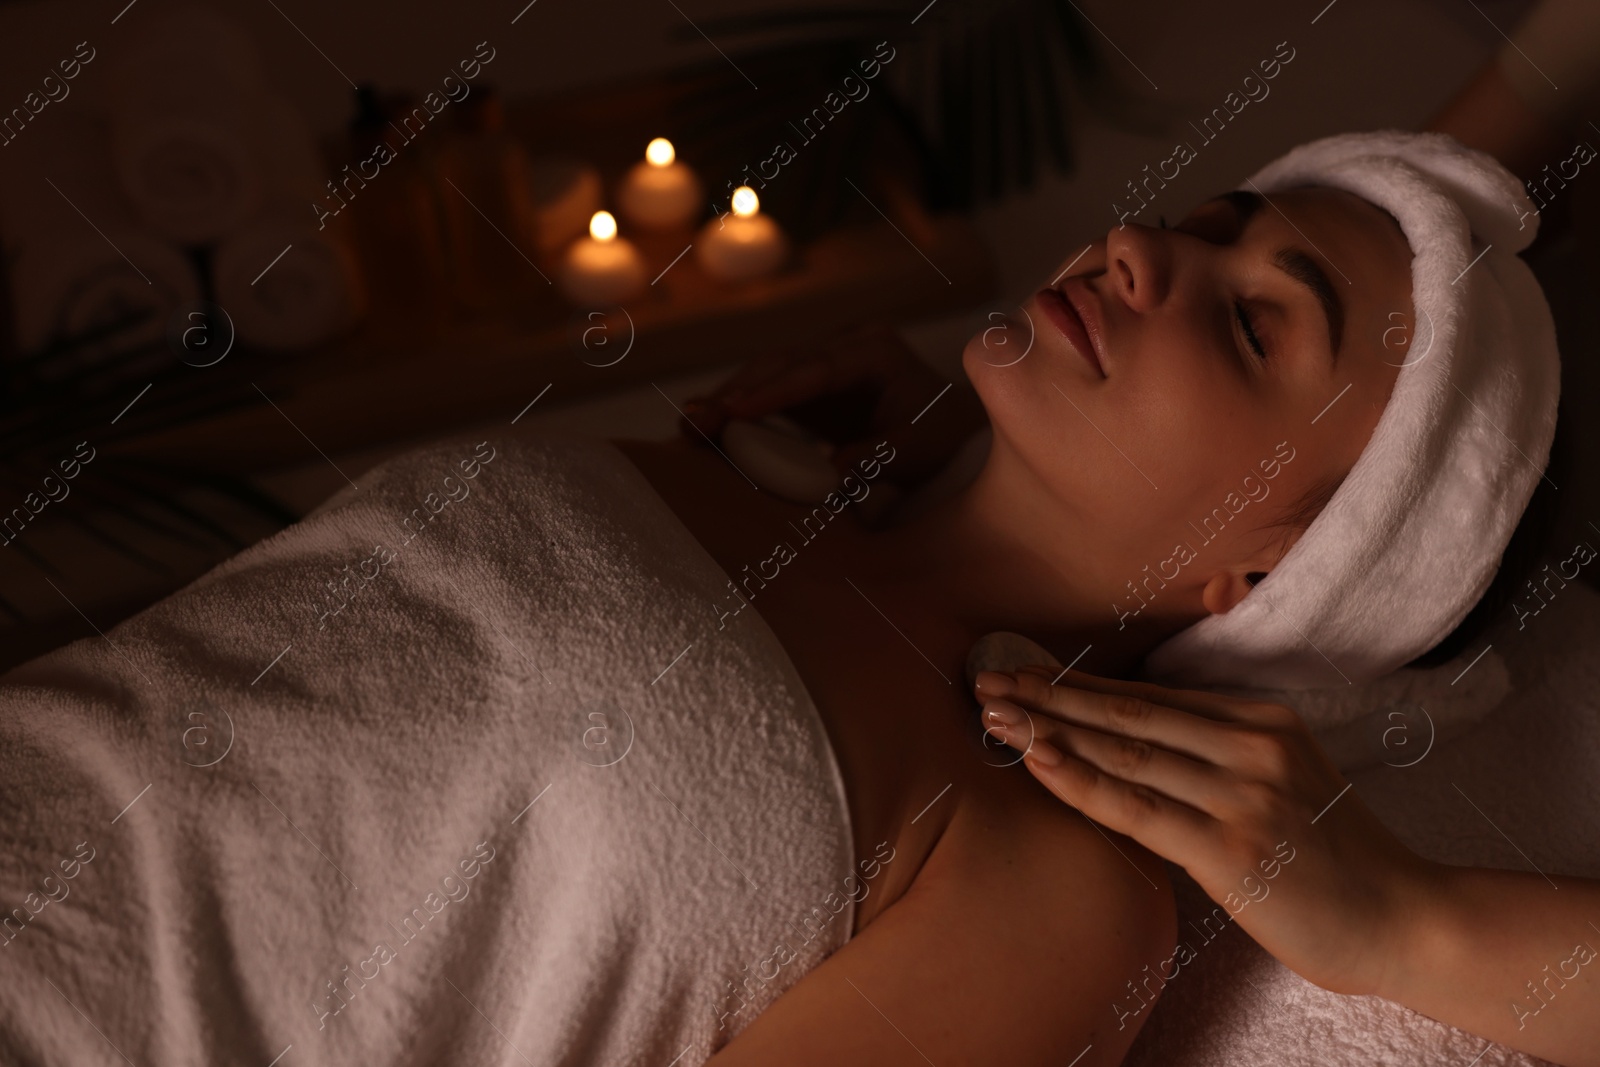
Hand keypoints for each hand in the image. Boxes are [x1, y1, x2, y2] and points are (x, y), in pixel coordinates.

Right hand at [679, 321, 985, 487]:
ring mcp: (823, 360)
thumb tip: (831, 470)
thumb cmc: (940, 438)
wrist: (950, 431)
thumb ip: (875, 456)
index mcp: (876, 351)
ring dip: (727, 402)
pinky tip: (702, 427)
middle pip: (781, 365)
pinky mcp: (808, 383)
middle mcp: (844, 344)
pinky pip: (767, 392)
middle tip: (697, 422)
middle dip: (736, 393)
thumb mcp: (916, 451)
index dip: (774, 390)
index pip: (817, 369)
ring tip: (689, 428)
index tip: (736, 410)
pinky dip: (738, 410)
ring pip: (766, 374)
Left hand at [972, 666, 1435, 997]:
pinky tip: (1037, 758)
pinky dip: (1080, 781)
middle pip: (1126, 714)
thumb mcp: (1281, 784)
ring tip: (992, 715)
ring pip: (1123, 752)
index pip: (1148, 699)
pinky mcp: (1231, 846)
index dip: (1078, 686)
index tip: (1022, 674)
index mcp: (1259, 720)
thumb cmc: (1333, 860)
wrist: (1404, 919)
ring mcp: (1242, 792)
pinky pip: (1136, 807)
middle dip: (1049, 696)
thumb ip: (1217, 759)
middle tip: (985, 681)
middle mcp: (1249, 744)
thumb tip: (1132, 747)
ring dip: (1049, 730)